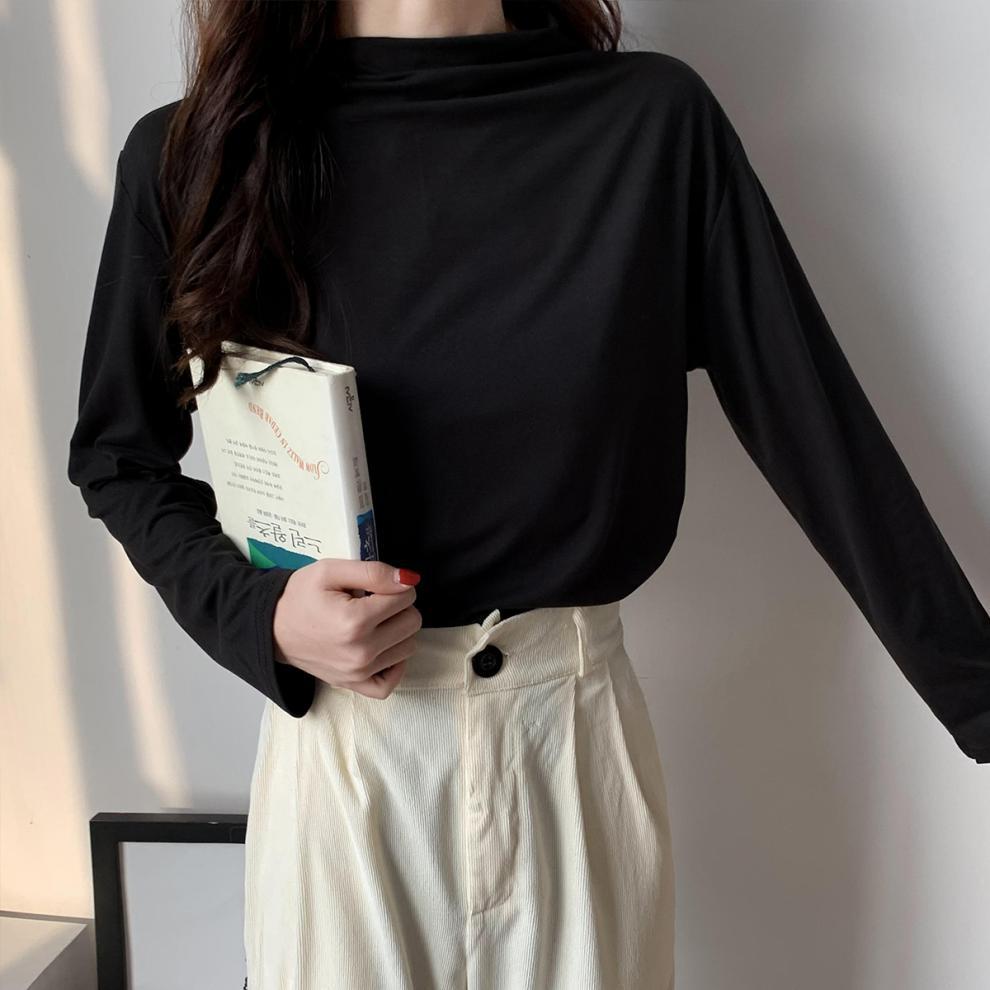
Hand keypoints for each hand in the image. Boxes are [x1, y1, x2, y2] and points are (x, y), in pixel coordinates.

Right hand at [272, 558, 421, 699]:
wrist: (272, 627)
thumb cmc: (300, 596)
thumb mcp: (331, 570)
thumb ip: (373, 572)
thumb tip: (409, 580)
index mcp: (355, 621)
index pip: (405, 597)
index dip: (394, 585)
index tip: (374, 587)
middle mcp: (360, 652)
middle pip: (412, 623)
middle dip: (399, 607)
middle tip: (373, 602)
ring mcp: (358, 672)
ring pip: (408, 647)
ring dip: (398, 631)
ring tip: (373, 622)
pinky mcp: (354, 684)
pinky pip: (391, 682)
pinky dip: (394, 665)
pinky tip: (382, 648)